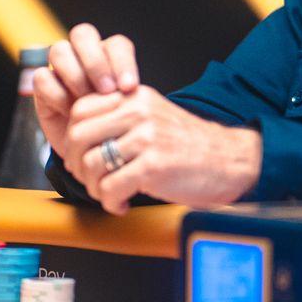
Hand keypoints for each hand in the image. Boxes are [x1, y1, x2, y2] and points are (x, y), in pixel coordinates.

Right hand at [32, 23, 140, 180]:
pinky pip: (43, 77)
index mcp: (110, 55)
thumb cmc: (116, 127)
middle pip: (83, 34)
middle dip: (96, 62)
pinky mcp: (42, 85)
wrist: (94, 151)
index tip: (130, 88)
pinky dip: (57, 93)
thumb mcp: (128, 111)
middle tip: (108, 90)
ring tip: (86, 100)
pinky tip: (69, 111)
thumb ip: (129, 95)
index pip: (116, 44)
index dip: (123, 62)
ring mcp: (60, 68)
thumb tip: (132, 90)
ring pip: (59, 50)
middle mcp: (84, 55)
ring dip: (75, 76)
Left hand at [62, 85, 261, 214]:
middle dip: (77, 166)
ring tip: (111, 194)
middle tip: (92, 180)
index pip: (80, 110)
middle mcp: (139, 112)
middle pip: (78, 137)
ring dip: (95, 188)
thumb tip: (76, 136)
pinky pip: (110, 189)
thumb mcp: (153, 116)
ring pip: (90, 165)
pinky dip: (111, 203)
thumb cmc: (189, 145)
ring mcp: (146, 138)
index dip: (73, 140)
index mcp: (136, 97)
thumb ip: (120, 116)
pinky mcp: (153, 166)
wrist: (229, 161)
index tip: (82, 157)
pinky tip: (124, 203)